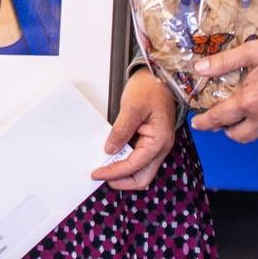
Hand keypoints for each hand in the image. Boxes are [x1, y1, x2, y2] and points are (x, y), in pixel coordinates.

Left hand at [92, 68, 180, 189]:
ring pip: (141, 171)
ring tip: (104, 168)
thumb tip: (110, 150)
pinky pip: (138, 159)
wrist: (159, 77)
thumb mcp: (132, 107)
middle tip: (101, 176)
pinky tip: (112, 158)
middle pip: (142, 177)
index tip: (97, 173)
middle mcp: (161, 147)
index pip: (134, 165)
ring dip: (123, 173)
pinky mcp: (150, 142)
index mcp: (159, 140)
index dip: (114, 172)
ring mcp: (157, 146)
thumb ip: (121, 130)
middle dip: (121, 181)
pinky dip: (125, 163)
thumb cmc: (150, 88)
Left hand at [188, 30, 257, 142]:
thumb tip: (199, 68)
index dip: (204, 123)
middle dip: (226, 130)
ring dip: (248, 131)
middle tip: (223, 120)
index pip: (219, 118)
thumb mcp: (252, 52)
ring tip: (246, 118)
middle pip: (236, 136)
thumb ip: (223, 62)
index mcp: (249, 100)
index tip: (198, 124)